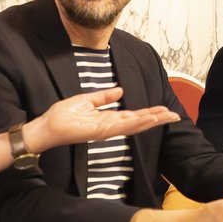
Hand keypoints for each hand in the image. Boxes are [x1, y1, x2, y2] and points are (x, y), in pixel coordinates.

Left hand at [28, 88, 176, 151]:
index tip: (164, 110)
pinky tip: (149, 119)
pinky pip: (123, 126)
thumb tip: (120, 90)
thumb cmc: (61, 116)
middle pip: (139, 122)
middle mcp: (110, 126)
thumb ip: (103, 97)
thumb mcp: (85, 100)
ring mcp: (107, 130)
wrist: (46, 126)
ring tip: (168, 116)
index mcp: (107, 118)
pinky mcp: (101, 131)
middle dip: (157, 118)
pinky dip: (138, 123)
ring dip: (152, 120)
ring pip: (135, 125)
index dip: (149, 113)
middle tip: (175, 114)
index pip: (133, 116)